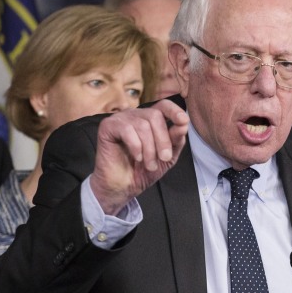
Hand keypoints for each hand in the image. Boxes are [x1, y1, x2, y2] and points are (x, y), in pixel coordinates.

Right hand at [90, 99, 188, 214]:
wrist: (124, 187)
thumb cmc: (143, 170)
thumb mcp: (167, 157)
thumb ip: (176, 140)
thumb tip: (183, 124)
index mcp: (150, 119)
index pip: (163, 105)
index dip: (174, 111)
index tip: (184, 121)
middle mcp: (135, 115)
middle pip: (155, 115)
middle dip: (163, 139)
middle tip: (164, 158)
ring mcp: (120, 119)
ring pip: (142, 125)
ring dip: (149, 149)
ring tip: (149, 165)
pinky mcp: (108, 127)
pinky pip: (127, 130)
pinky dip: (136, 147)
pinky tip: (137, 157)